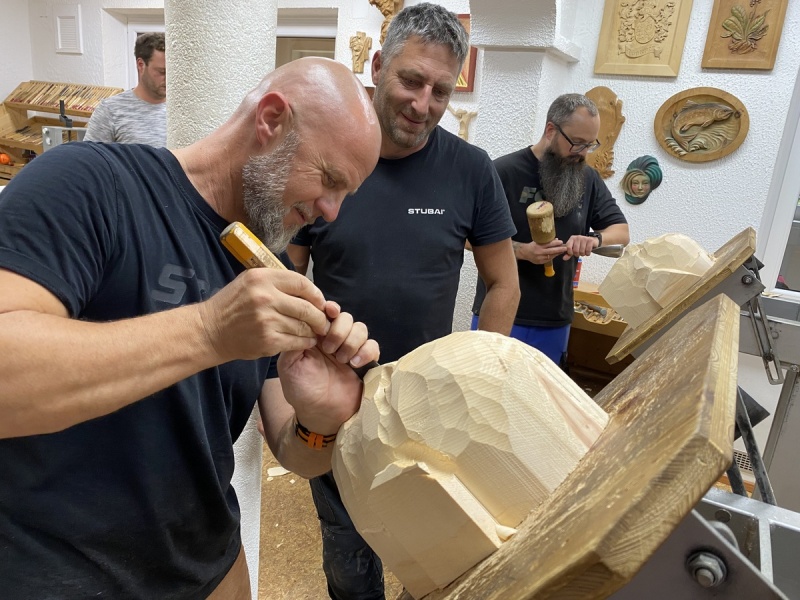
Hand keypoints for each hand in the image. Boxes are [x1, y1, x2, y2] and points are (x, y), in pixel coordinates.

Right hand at [197, 268, 330, 361]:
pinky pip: (296, 341)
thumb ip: (276, 282)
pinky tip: (306, 341)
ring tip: (315, 331)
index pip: (301, 283)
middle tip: (323, 321)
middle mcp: (265, 297)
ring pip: (304, 326)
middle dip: (319, 316)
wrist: (211, 330)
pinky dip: (305, 342)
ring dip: (313, 331)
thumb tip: (308, 290)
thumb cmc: (232, 305)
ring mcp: (267, 320)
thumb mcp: (249, 281)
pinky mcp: (268, 340)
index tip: (320, 301)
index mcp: (262, 278)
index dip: (316, 294)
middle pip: (307, 307)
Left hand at [277, 310, 378, 434]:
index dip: (329, 308)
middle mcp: (334, 339)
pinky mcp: (365, 361)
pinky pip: (373, 345)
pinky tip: (355, 364)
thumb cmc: (302, 391)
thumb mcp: (288, 365)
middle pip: (345, 317)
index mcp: (315, 336)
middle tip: (329, 350)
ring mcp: (351, 349)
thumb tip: (305, 321)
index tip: (329, 311)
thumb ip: (294, 341)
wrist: (320, 414)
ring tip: (342, 360)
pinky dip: (366, 351)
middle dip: (339, 330)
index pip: (325, 313)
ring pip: (360, 328)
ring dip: (352, 341)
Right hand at [516, 238, 566, 264]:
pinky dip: (553, 257)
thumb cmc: (532, 245)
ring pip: (551, 256)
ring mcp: (540, 258)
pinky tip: (556, 255)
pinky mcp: (540, 262)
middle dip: (559, 249)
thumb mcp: (538, 241)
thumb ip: (546, 241)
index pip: (549, 244)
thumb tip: (556, 239)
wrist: (525, 253)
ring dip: (557, 253)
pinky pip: (548, 259)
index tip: (561, 242)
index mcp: (539, 246)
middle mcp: (539, 252)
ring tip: (562, 251)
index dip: (556, 243)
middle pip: (551, 251)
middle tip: (565, 248)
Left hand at [563, 235, 599, 258]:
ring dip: (583, 254)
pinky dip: (587, 253)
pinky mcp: (590, 240)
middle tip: (579, 253)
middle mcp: (578, 237)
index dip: (570, 253)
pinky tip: (587, 251)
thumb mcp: (574, 248)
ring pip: (582, 251)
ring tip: (583, 252)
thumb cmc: (581, 245)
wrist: (592, 240)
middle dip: (577, 254)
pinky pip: (588, 250)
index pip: (568, 247)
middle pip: (575, 250)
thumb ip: (569, 253)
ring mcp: (584, 238)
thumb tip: (564, 258)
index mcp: (572, 238)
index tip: (572, 253)